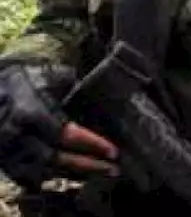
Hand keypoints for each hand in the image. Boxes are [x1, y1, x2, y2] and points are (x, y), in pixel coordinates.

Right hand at [0, 63, 118, 188]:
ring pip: (43, 172)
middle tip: (112, 169)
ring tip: (97, 175)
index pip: (67, 135)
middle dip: (87, 166)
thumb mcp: (37, 76)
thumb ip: (64, 80)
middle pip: (57, 159)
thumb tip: (89, 80)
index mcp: (31, 114)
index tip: (113, 151)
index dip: (91, 144)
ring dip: (71, 175)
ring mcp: (8, 152)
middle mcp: (19, 137)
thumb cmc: (11, 83)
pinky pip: (25, 178)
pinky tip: (66, 179)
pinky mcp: (2, 160)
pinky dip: (46, 180)